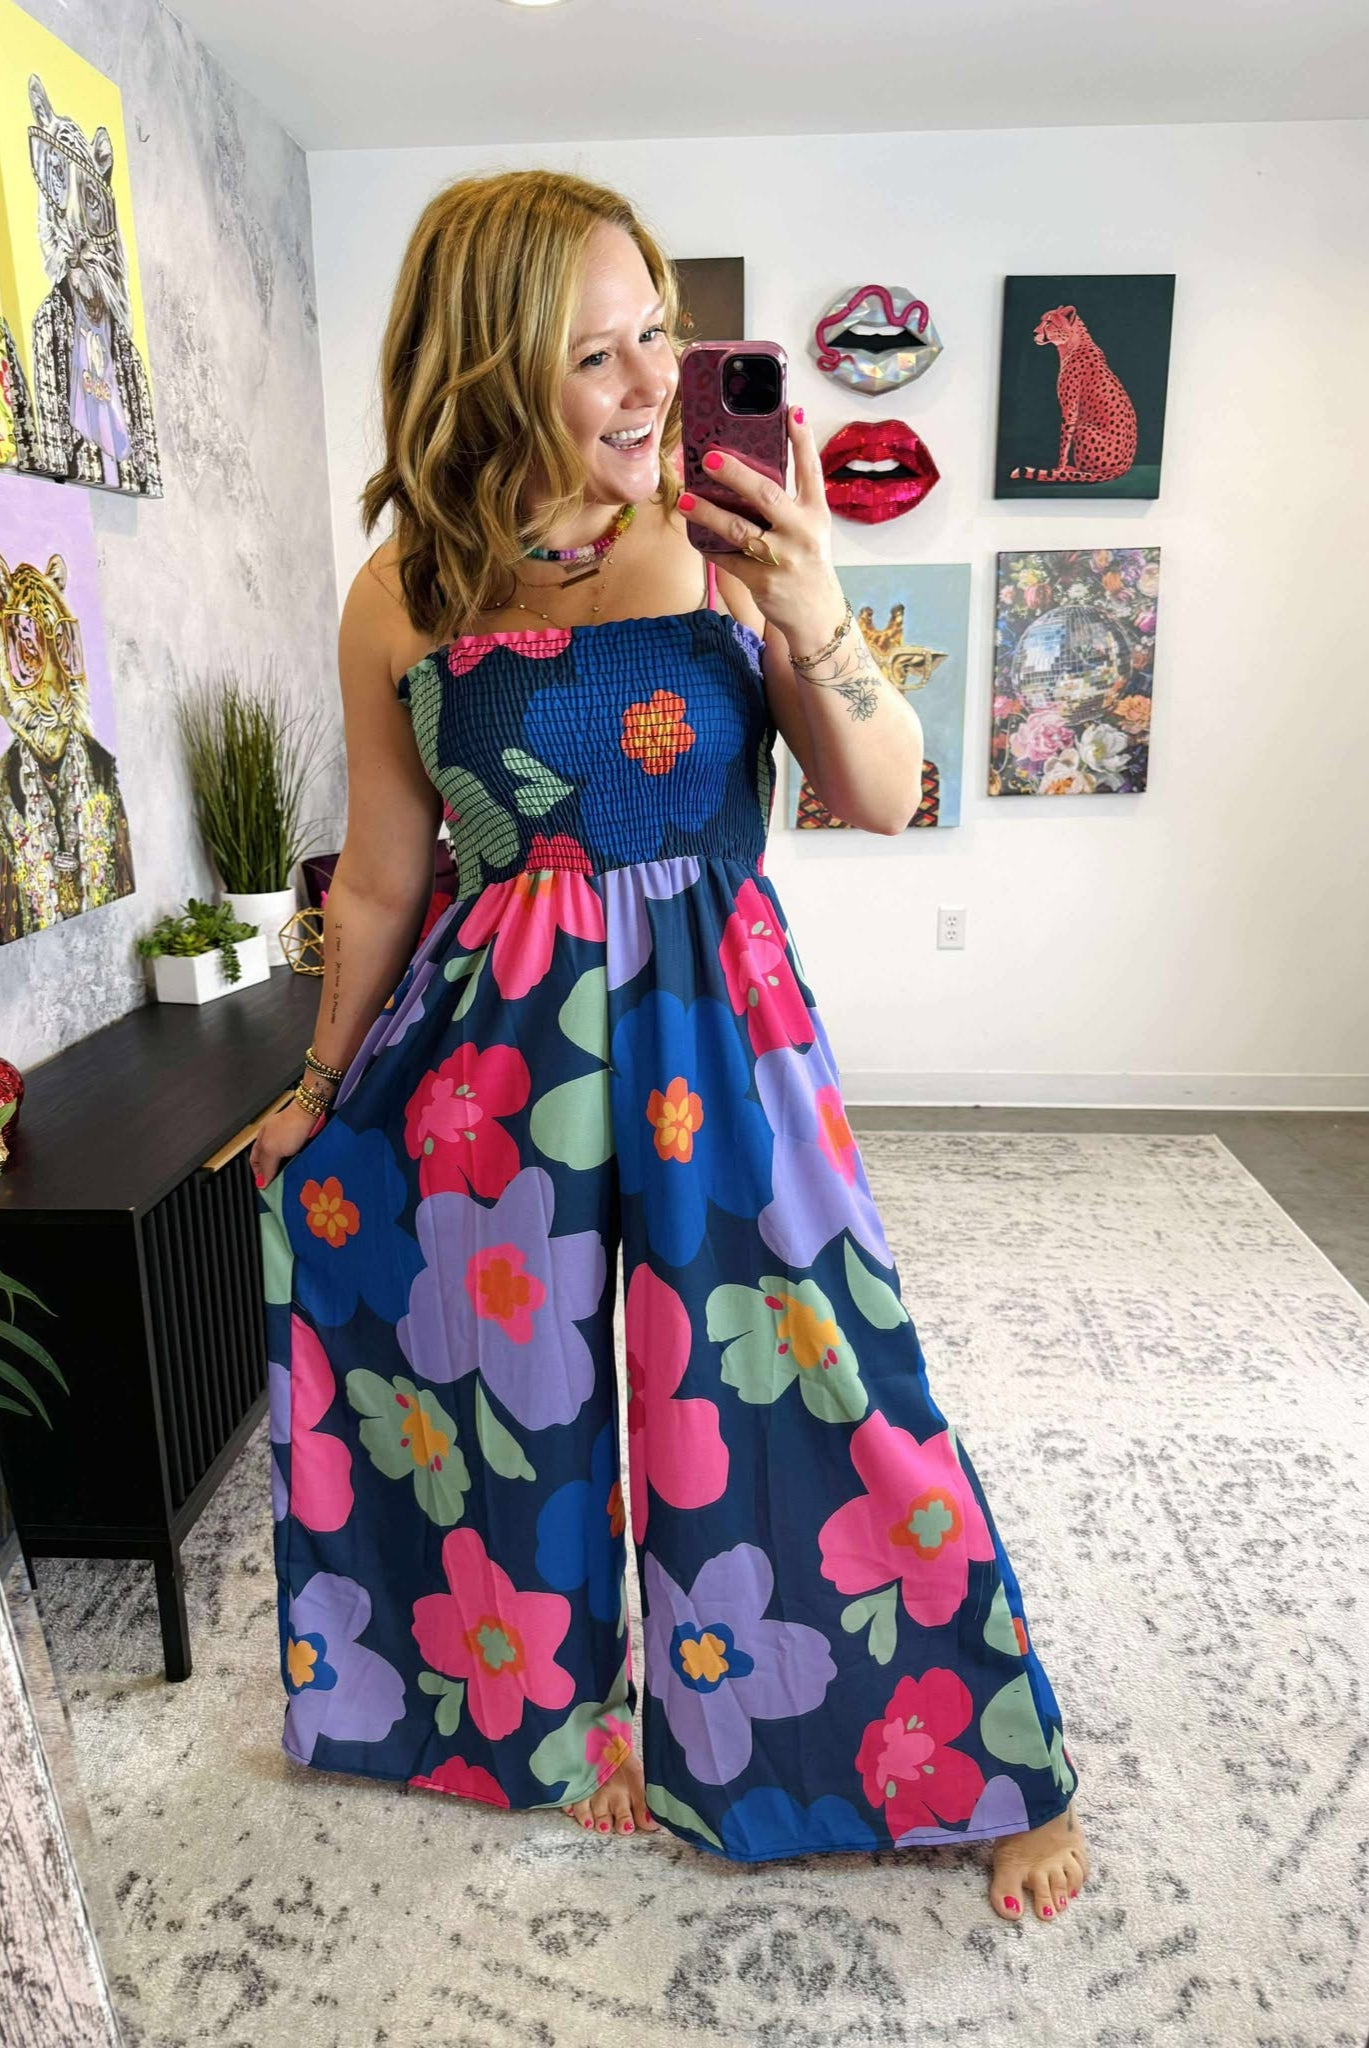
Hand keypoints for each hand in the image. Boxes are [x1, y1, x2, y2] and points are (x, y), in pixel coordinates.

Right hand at [250, 1098, 327, 1188]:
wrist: (310, 1113)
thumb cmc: (290, 1126)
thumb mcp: (272, 1150)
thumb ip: (266, 1166)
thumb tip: (261, 1182)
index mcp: (261, 1138)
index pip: (255, 1160)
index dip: (258, 1173)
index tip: (263, 1185)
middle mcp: (272, 1137)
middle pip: (268, 1159)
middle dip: (272, 1171)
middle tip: (277, 1184)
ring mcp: (287, 1136)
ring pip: (282, 1157)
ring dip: (284, 1167)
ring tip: (289, 1177)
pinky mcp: (300, 1137)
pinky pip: (295, 1153)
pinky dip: (295, 1161)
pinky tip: (299, 1165)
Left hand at [680, 405, 844, 646]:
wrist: (816, 615)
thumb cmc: (806, 563)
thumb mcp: (809, 529)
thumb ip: (789, 502)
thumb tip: (748, 469)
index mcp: (816, 513)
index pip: (810, 470)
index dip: (801, 440)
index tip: (789, 411)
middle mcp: (801, 532)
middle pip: (767, 496)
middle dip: (737, 475)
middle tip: (710, 458)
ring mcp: (782, 558)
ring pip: (740, 531)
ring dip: (710, 514)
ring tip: (687, 499)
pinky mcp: (763, 581)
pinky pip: (729, 560)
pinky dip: (709, 547)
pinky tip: (694, 535)